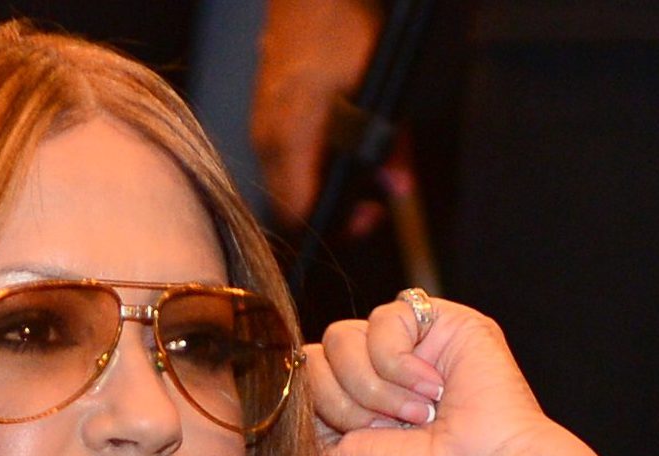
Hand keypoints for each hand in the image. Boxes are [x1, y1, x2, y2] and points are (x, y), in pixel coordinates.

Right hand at [250, 0, 379, 221]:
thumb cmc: (339, 27)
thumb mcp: (378, 88)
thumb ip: (389, 144)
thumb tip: (396, 187)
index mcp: (289, 138)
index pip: (300, 213)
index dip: (335, 225)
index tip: (365, 216)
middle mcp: (267, 140)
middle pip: (290, 208)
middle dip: (331, 213)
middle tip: (368, 204)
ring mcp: (262, 130)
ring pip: (287, 187)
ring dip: (322, 190)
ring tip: (360, 175)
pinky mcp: (265, 120)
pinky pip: (284, 164)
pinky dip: (312, 169)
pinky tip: (339, 151)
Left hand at [306, 294, 600, 455]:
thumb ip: (298, 420)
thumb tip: (282, 372)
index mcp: (344, 414)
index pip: (296, 380)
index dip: (311, 409)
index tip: (346, 443)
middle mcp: (370, 378)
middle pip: (312, 357)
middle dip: (342, 404)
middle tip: (387, 434)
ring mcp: (402, 349)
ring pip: (340, 337)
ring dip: (372, 388)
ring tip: (415, 418)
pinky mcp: (434, 322)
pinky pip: (383, 318)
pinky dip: (400, 363)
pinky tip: (434, 391)